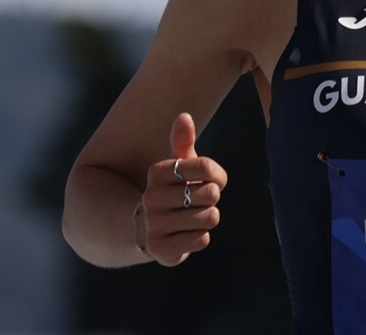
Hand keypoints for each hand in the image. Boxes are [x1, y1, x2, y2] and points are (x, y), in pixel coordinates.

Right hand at [140, 113, 227, 265]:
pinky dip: (201, 237)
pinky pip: (202, 239)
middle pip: (211, 193)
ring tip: (192, 217)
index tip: (211, 181)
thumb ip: (182, 141)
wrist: (147, 230)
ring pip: (210, 217)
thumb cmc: (173, 191)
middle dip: (212, 198)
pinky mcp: (160, 249)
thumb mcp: (178, 166)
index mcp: (157, 172)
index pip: (206, 167)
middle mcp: (150, 197)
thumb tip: (184, 116)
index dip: (218, 176)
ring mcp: (153, 224)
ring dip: (208, 218)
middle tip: (197, 202)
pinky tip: (186, 234)